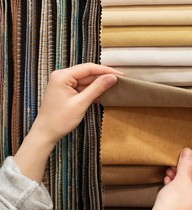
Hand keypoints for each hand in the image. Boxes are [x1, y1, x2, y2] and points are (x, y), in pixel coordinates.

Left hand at [14, 63, 122, 181]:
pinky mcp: (67, 91)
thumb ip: (97, 88)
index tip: (120, 74)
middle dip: (103, 77)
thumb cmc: (59, 119)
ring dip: (98, 85)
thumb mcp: (81, 103)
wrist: (46, 133)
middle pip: (88, 73)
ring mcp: (64, 83)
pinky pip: (82, 88)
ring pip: (86, 81)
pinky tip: (102, 95)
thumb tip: (112, 78)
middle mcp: (62, 76)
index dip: (106, 70)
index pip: (88, 68)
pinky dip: (92, 91)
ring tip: (114, 88)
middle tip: (120, 81)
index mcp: (62, 76)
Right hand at [134, 148, 191, 209]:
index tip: (188, 163)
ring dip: (181, 183)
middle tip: (176, 166)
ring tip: (170, 174)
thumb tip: (188, 152)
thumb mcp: (181, 179)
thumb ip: (186, 164)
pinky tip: (168, 185)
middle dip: (186, 175)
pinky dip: (180, 194)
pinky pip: (187, 204)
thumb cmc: (175, 203)